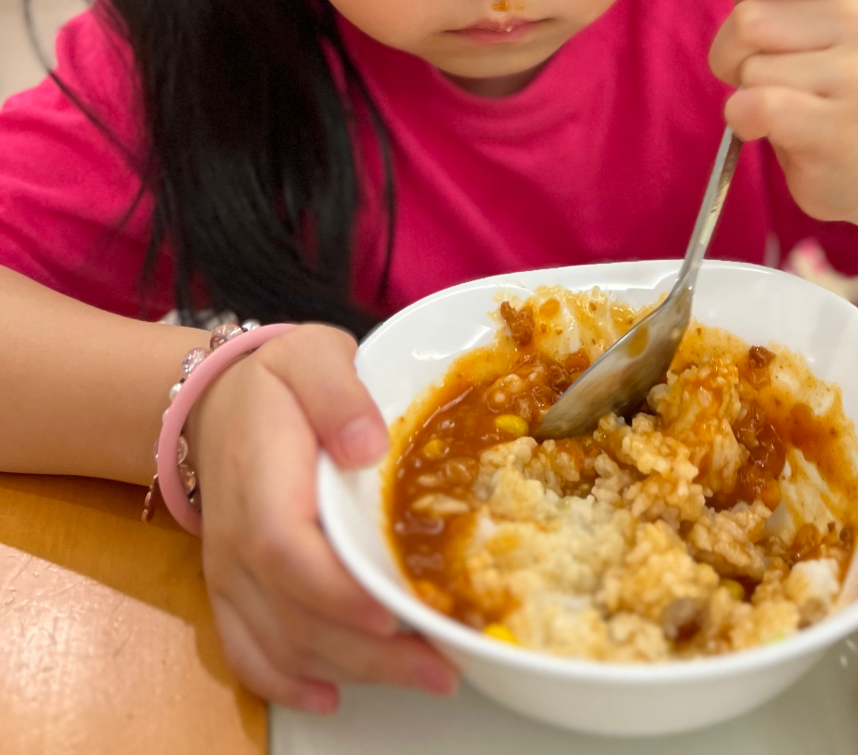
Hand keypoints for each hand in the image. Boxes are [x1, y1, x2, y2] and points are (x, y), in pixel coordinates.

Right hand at [187, 325, 458, 712]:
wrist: (216, 404)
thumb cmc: (278, 381)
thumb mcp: (312, 357)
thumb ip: (339, 393)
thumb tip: (366, 445)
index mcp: (264, 483)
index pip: (287, 550)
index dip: (335, 590)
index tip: (392, 612)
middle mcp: (239, 542)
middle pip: (293, 614)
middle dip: (368, 652)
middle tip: (443, 666)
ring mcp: (233, 574)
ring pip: (280, 642)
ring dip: (349, 672)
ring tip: (426, 679)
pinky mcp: (235, 591)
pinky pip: (248, 650)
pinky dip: (286, 682)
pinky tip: (333, 698)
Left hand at [709, 0, 857, 224]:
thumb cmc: (818, 92)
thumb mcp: (792, 29)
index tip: (762, 4)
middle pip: (750, 19)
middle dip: (734, 51)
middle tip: (766, 75)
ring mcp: (855, 77)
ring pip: (750, 67)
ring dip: (744, 91)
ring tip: (780, 105)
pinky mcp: (837, 127)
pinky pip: (757, 105)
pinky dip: (743, 120)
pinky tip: (768, 128)